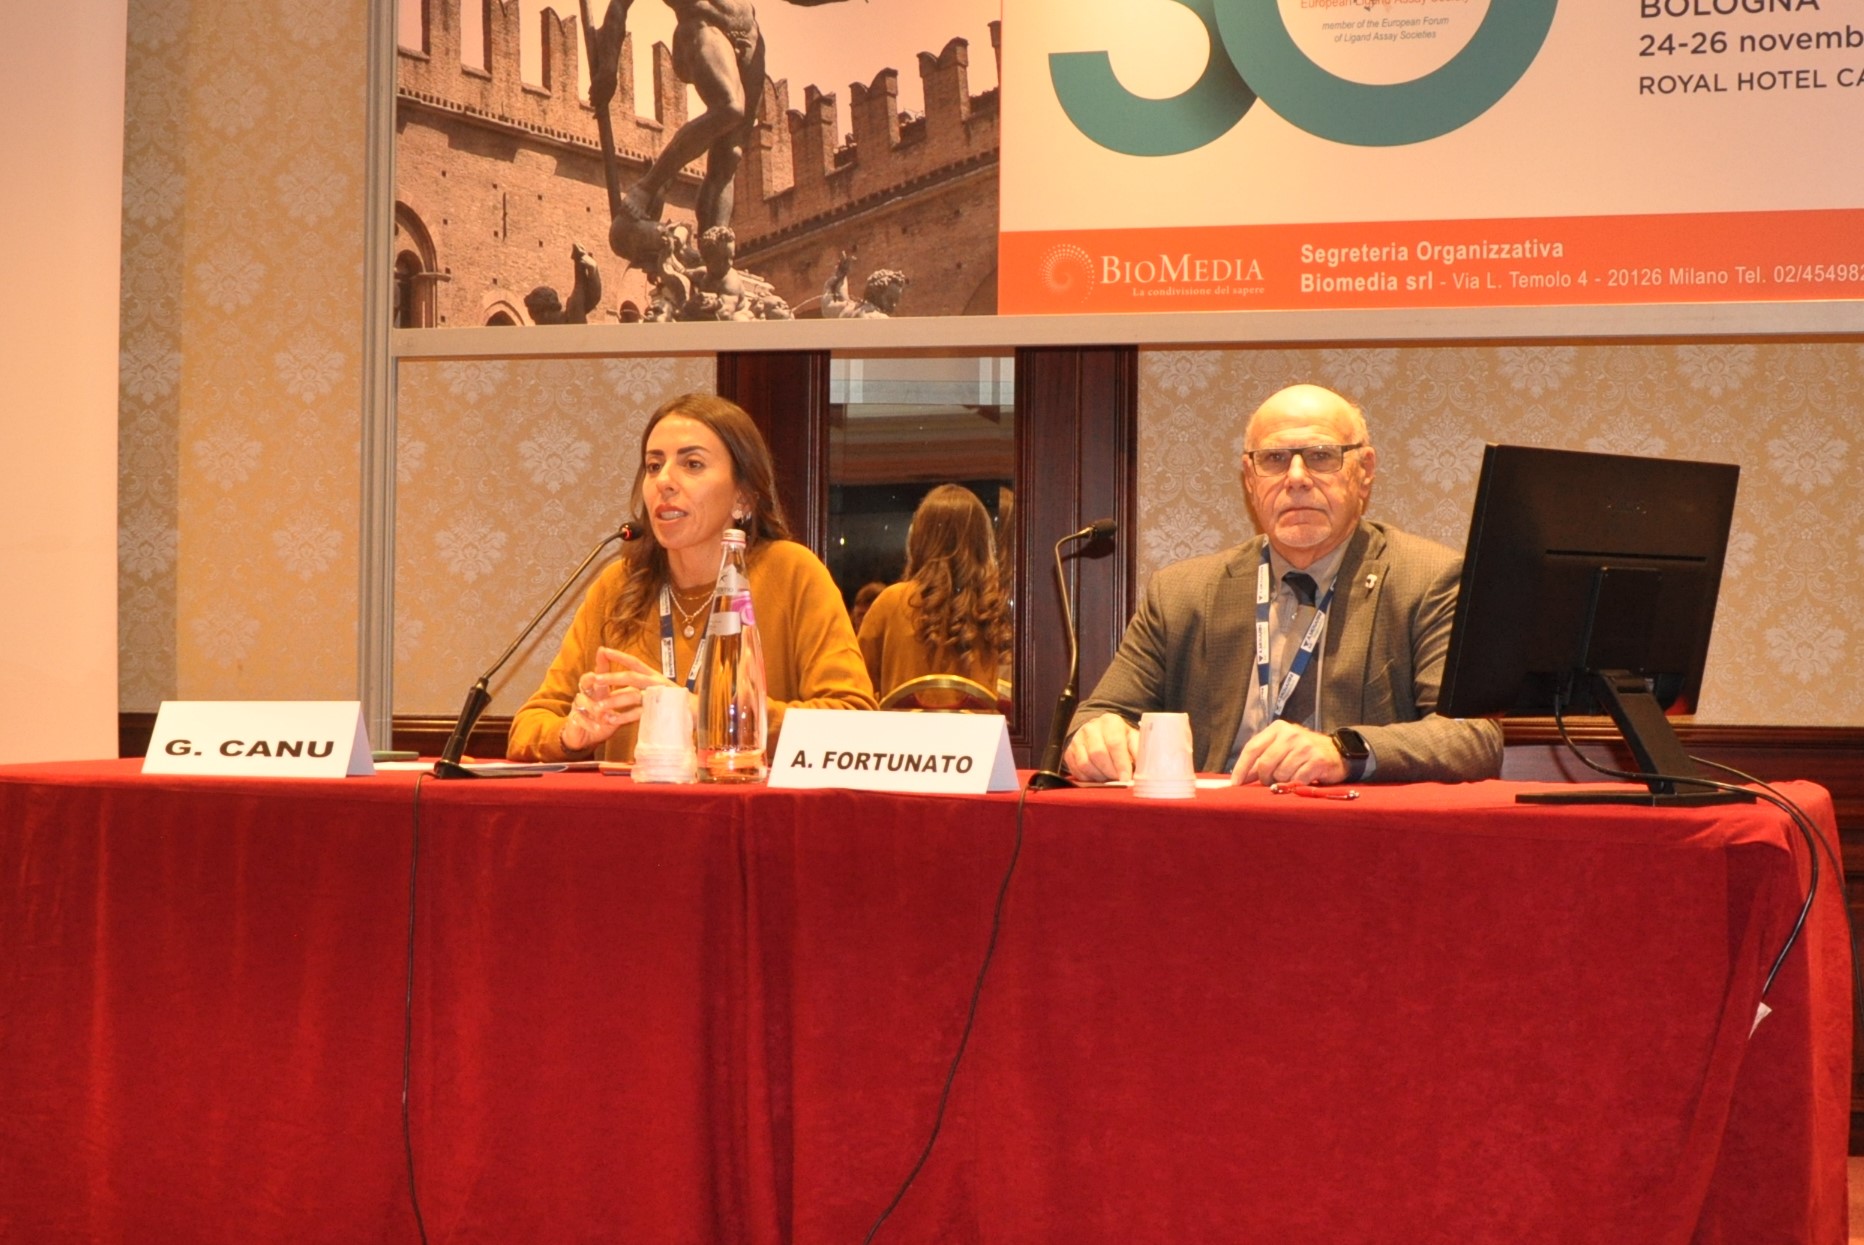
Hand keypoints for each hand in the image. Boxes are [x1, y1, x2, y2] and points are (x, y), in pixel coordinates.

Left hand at [560, 647, 677, 751]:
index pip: (635, 662)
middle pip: (631, 676)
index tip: (603, 650)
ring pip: (633, 695)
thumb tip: (617, 691)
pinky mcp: (659, 711)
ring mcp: (658, 696)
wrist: (697, 713)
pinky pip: (638, 713)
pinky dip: (623, 717)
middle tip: (595, 679)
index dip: (619, 656)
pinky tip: (611, 720)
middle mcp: (656, 683)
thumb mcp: (656, 691)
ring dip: (614, 700)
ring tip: (598, 706)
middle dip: (612, 677)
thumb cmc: (675, 702)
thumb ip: (638, 690)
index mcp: (654, 676)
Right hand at [1063, 713, 1138, 782]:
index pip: (1115, 743)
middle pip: (1098, 754)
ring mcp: (1077, 739)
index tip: (1126, 778)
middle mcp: (1091, 728)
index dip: (1121, 763)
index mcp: (1110, 722)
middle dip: (1110, 772)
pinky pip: (1077, 770)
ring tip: (1109, 778)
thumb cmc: (1119, 738)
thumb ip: (1138, 750)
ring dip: (1099, 776)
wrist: (1098, 731)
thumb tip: (1144, 769)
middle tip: (1119, 780)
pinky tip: (1098, 777)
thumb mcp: (1132, 738)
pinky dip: (1089, 778)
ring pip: (1086, 764)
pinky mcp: (1068, 751)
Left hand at [1231, 720, 1346, 786]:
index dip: (1241, 768)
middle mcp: (1291, 734)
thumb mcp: (1281, 749)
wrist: (1337, 752)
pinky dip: (1296, 784)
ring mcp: (1305, 746)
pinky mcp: (1317, 760)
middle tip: (1270, 782)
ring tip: (1290, 778)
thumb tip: (1238, 779)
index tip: (1235, 784)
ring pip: (1280, 774)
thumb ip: (1260, 760)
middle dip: (1264, 778)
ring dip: (1282, 782)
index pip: (1252, 748)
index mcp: (1278, 728)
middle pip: (1265, 763)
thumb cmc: (1303, 752)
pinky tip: (1301, 779)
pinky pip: (1297, 780)